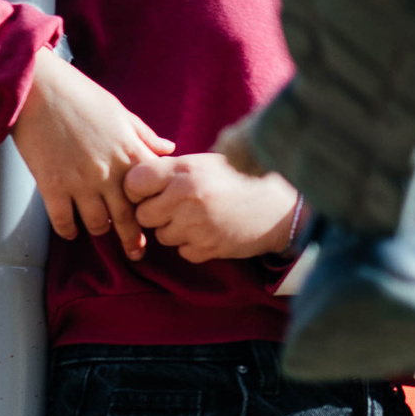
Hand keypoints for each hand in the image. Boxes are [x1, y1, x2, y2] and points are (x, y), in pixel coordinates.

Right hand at [10, 51, 170, 250]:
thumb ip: (144, 135)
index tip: (158, 220)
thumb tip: (168, 148)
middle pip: (128, 217)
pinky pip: (63, 220)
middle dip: (133, 238)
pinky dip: (68, 230)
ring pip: (97, 223)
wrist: (37, 88)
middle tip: (136, 252)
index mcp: (128, 152)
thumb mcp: (120, 112)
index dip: (156, 208)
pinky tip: (71, 231)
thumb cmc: (80, 95)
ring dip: (100, 231)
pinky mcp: (52, 185)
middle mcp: (108, 172)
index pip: (152, 192)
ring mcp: (80, 182)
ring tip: (100, 232)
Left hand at [122, 148, 301, 262]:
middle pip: (143, 214)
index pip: (134, 181)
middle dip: (156, 214)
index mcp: (183, 170)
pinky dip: (193, 245)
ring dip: (174, 230)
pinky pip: (182, 251)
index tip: (148, 192)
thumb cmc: (240, 179)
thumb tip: (135, 180)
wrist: (281, 206)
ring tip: (199, 218)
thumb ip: (172, 171)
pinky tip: (211, 231)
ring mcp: (196, 225)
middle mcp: (186, 196)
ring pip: (161, 236)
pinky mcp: (207, 248)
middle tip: (176, 208)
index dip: (137, 189)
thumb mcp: (205, 164)